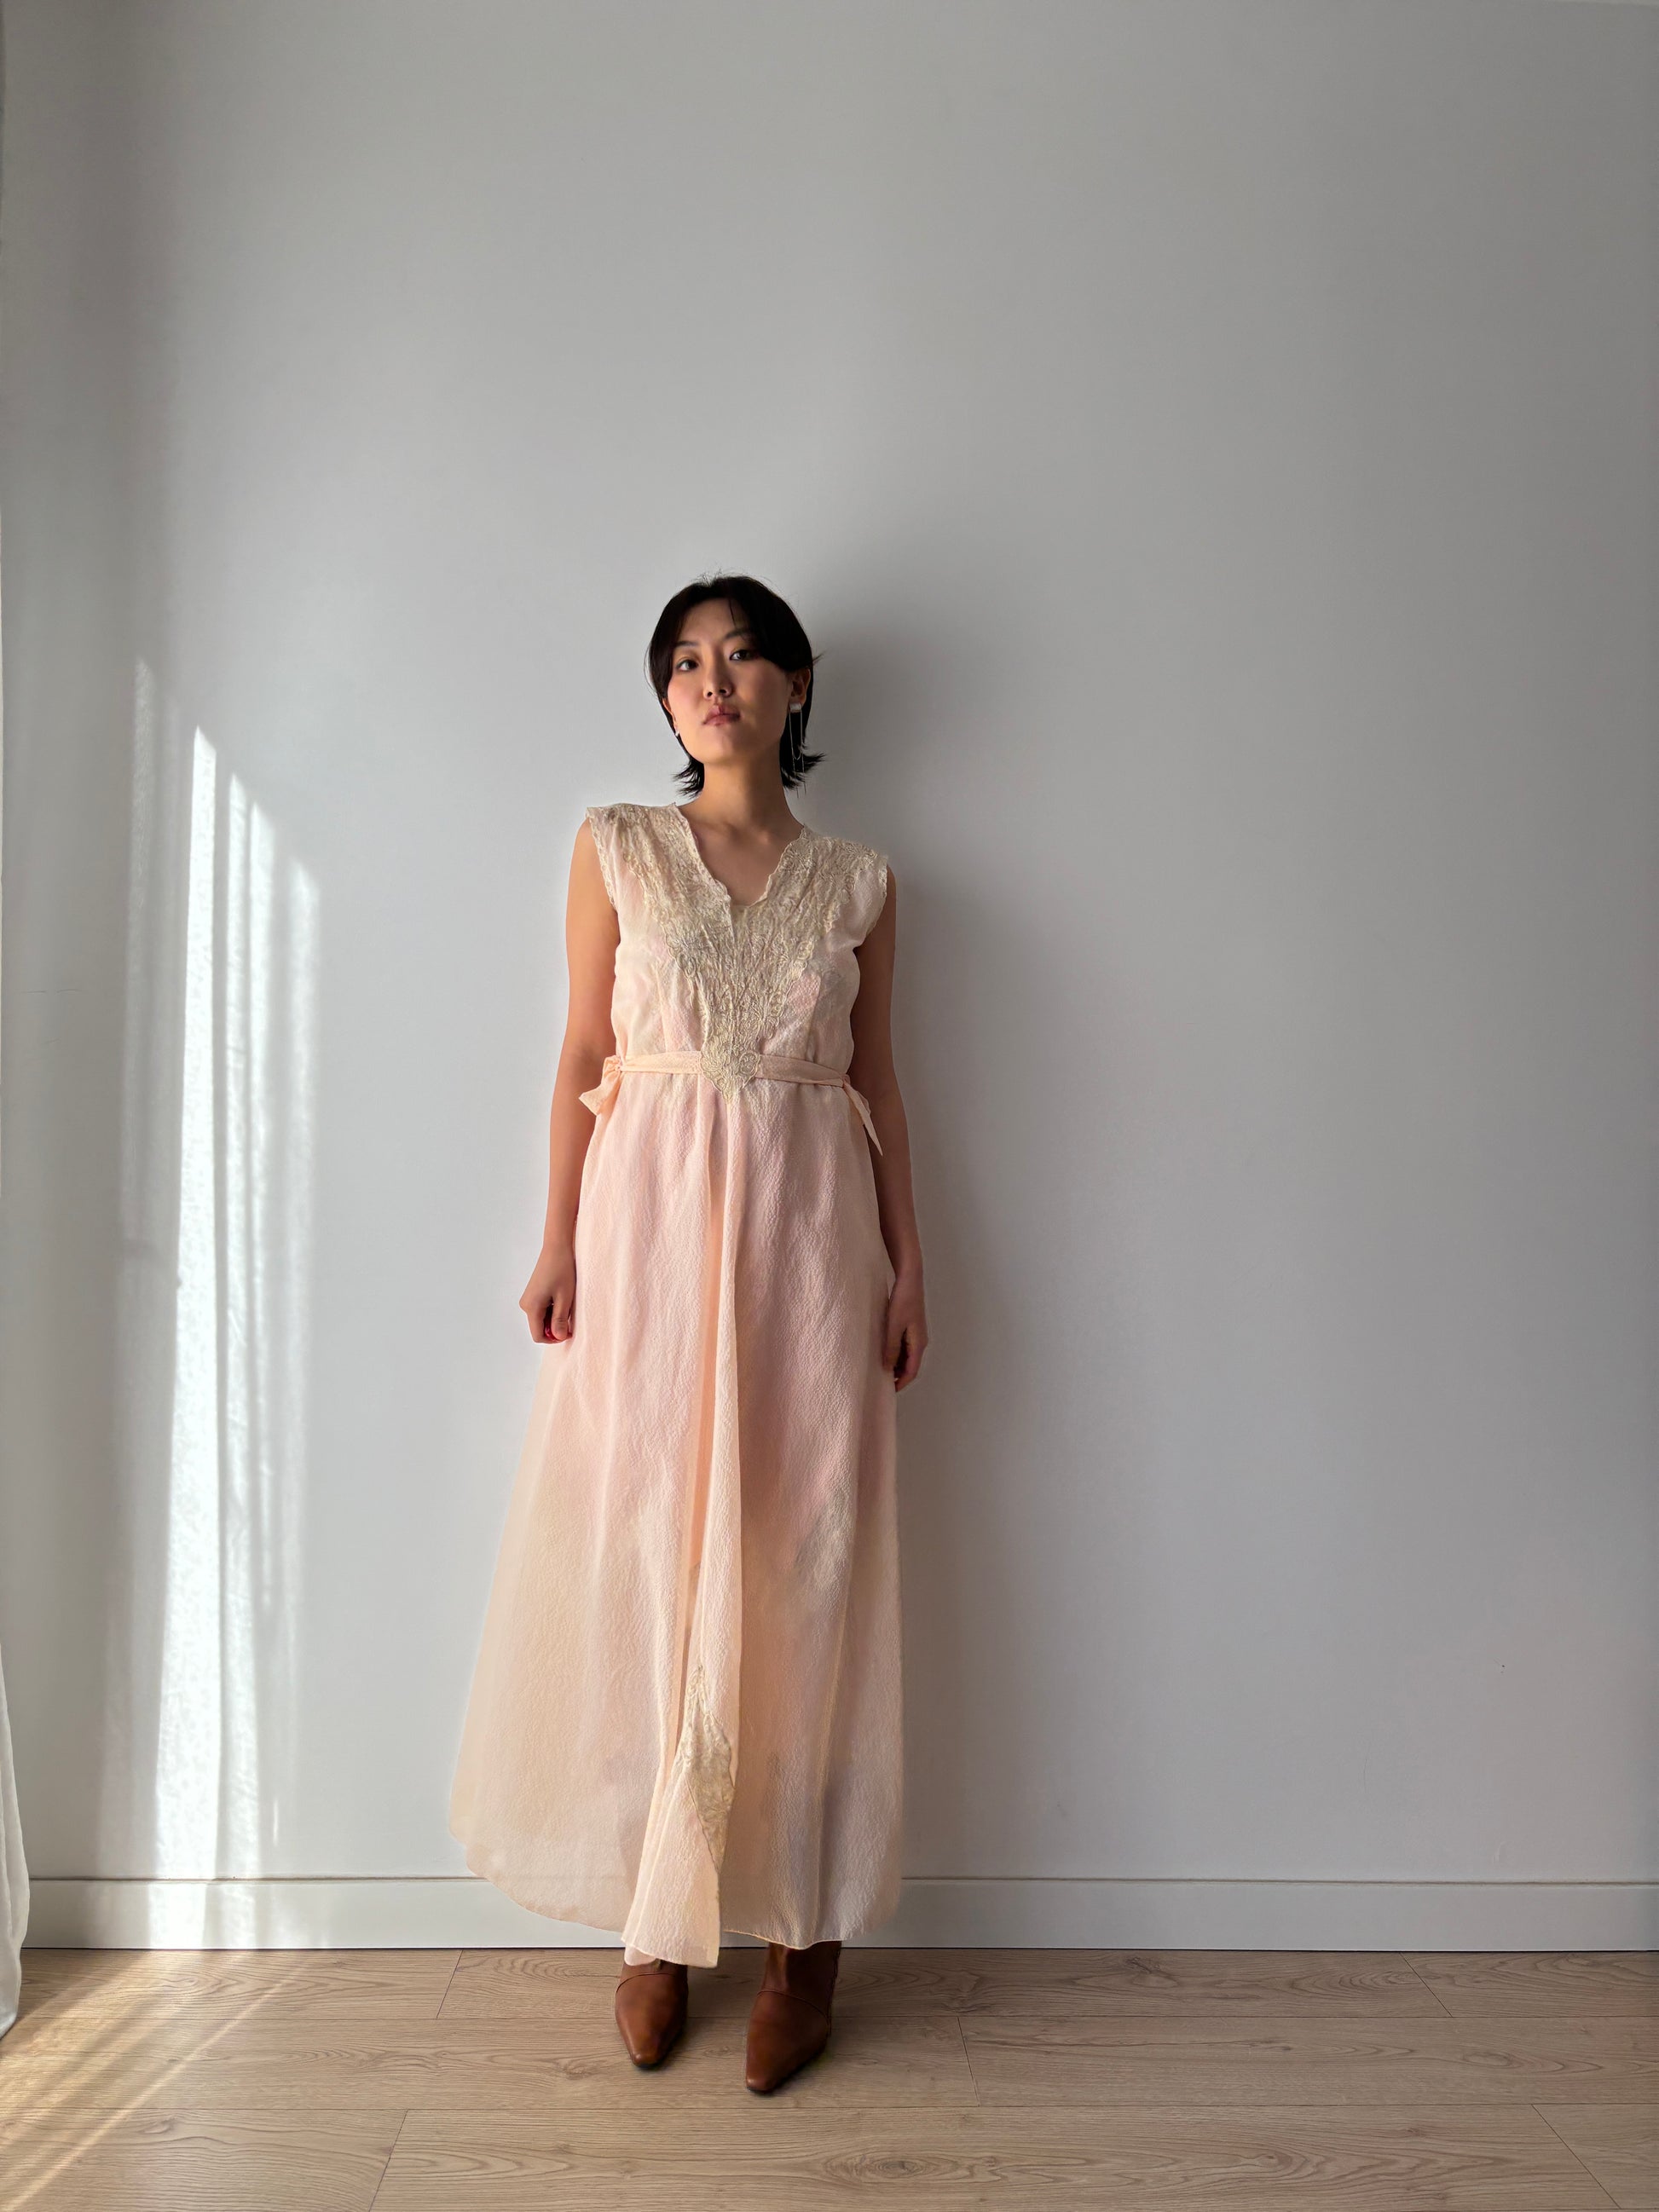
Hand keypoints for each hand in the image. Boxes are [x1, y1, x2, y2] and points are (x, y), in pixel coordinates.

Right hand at [521, 1242, 576, 1342]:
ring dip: (555, 1317)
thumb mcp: (565, 1298)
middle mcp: (525, 1305)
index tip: (569, 1330)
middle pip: (539, 1328)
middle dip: (555, 1327)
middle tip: (571, 1315)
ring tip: (566, 1303)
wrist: (557, 1248)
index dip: (554, 1338)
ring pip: (541, 1319)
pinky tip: (562, 1298)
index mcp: (531, 1307)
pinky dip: (552, 1309)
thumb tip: (559, 1337)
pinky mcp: (533, 1294)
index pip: (538, 1336)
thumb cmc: (562, 1271)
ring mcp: (528, 1299)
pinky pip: (542, 1310)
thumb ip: (560, 1320)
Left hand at [882, 1272, 927, 1390]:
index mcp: (919, 1343)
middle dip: (897, 1376)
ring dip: (896, 1364)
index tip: (888, 1391)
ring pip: (907, 1356)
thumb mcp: (893, 1326)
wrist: (909, 1279)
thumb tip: (888, 1368)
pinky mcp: (911, 1326)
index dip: (901, 1383)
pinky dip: (895, 1353)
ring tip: (879, 1367)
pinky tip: (883, 1350)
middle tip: (880, 1381)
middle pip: (910, 1365)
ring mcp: (916, 1333)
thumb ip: (891, 1347)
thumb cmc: (903, 1301)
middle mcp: (920, 1341)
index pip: (912, 1371)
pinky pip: (904, 1346)